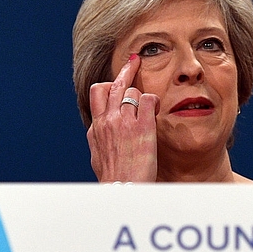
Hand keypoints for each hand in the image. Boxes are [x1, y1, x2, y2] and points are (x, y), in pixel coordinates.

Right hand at [87, 55, 159, 181]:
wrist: (122, 190)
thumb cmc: (114, 178)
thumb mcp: (98, 156)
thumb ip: (100, 138)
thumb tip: (99, 131)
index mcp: (97, 127)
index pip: (98, 93)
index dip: (109, 84)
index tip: (117, 81)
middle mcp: (108, 120)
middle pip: (114, 84)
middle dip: (126, 70)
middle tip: (134, 61)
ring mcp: (124, 122)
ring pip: (132, 90)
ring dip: (142, 96)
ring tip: (149, 108)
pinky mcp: (142, 126)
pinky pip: (148, 99)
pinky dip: (153, 101)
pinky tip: (155, 110)